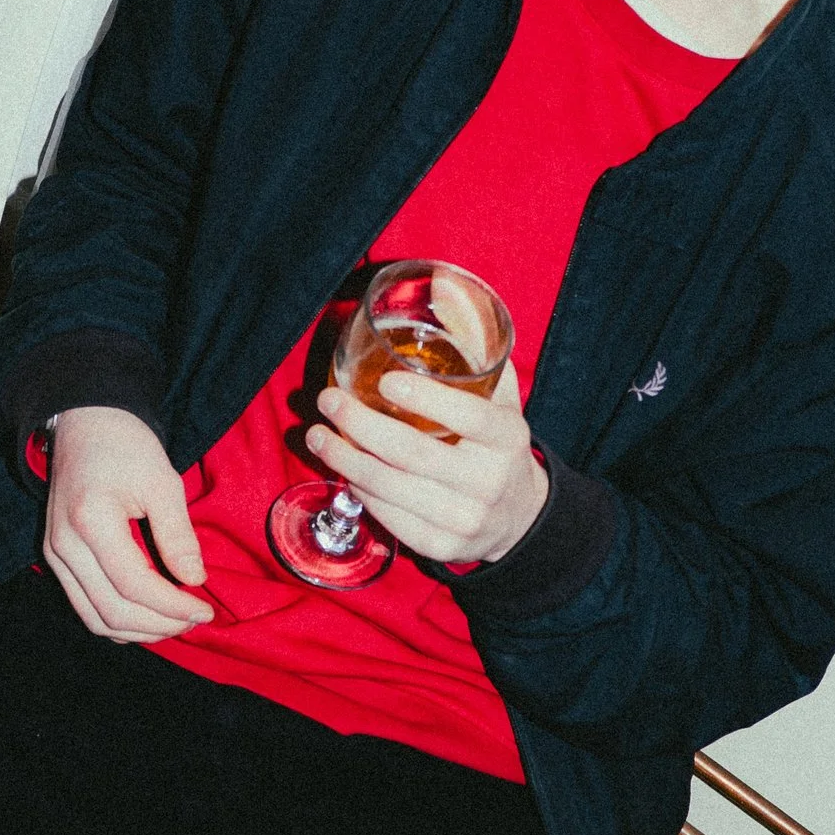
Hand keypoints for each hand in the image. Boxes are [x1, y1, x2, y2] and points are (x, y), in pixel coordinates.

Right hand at [42, 406, 213, 641]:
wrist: (85, 424)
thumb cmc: (126, 447)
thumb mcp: (162, 482)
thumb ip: (177, 535)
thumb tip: (194, 580)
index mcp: (90, 522)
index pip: (134, 585)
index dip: (173, 606)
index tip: (205, 609)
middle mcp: (64, 546)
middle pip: (113, 611)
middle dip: (159, 625)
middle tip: (195, 620)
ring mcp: (55, 555)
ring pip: (95, 619)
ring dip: (139, 631)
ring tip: (176, 623)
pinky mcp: (56, 559)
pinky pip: (85, 607)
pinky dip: (117, 621)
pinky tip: (148, 616)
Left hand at [306, 355, 547, 568]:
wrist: (518, 518)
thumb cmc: (496, 447)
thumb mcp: (501, 402)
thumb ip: (476, 355)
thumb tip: (442, 288)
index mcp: (507, 439)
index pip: (467, 416)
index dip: (424, 399)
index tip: (385, 382)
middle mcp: (488, 481)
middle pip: (412, 454)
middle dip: (360, 425)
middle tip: (328, 401)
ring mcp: (464, 519)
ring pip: (390, 488)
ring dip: (344, 459)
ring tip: (317, 435)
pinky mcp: (440, 546)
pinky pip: (387, 516)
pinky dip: (357, 489)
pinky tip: (341, 468)